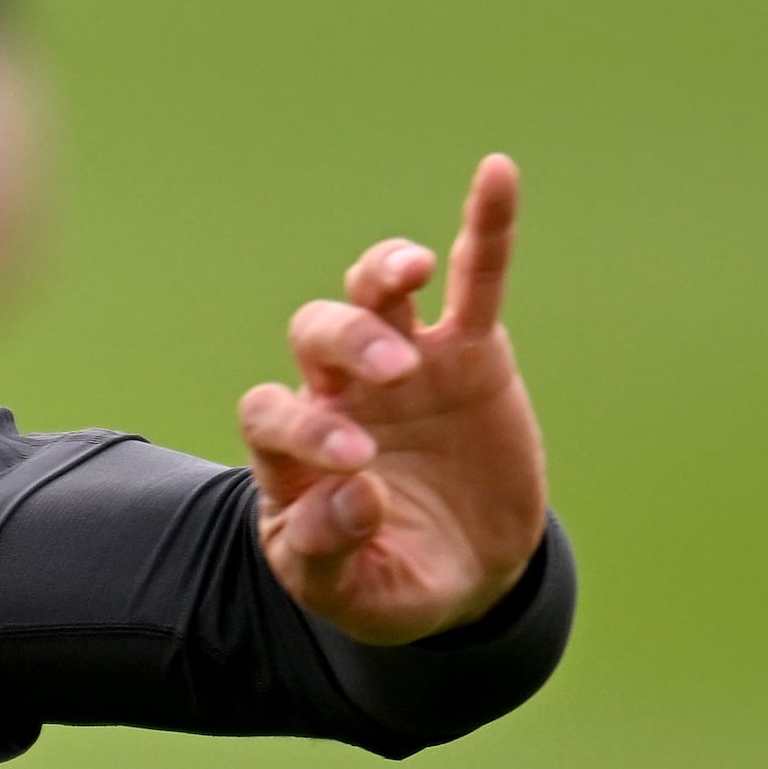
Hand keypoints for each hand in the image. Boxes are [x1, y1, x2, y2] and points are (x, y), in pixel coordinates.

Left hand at [240, 156, 546, 644]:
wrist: (463, 578)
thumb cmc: (389, 581)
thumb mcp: (352, 594)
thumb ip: (328, 554)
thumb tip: (349, 492)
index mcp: (293, 454)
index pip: (271, 413)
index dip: (302, 427)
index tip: (356, 467)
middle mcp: (337, 395)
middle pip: (317, 334)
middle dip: (347, 344)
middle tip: (392, 380)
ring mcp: (404, 367)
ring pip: (375, 296)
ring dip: (383, 277)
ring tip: (408, 274)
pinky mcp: (471, 355)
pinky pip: (476, 280)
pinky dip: (485, 228)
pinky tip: (496, 173)